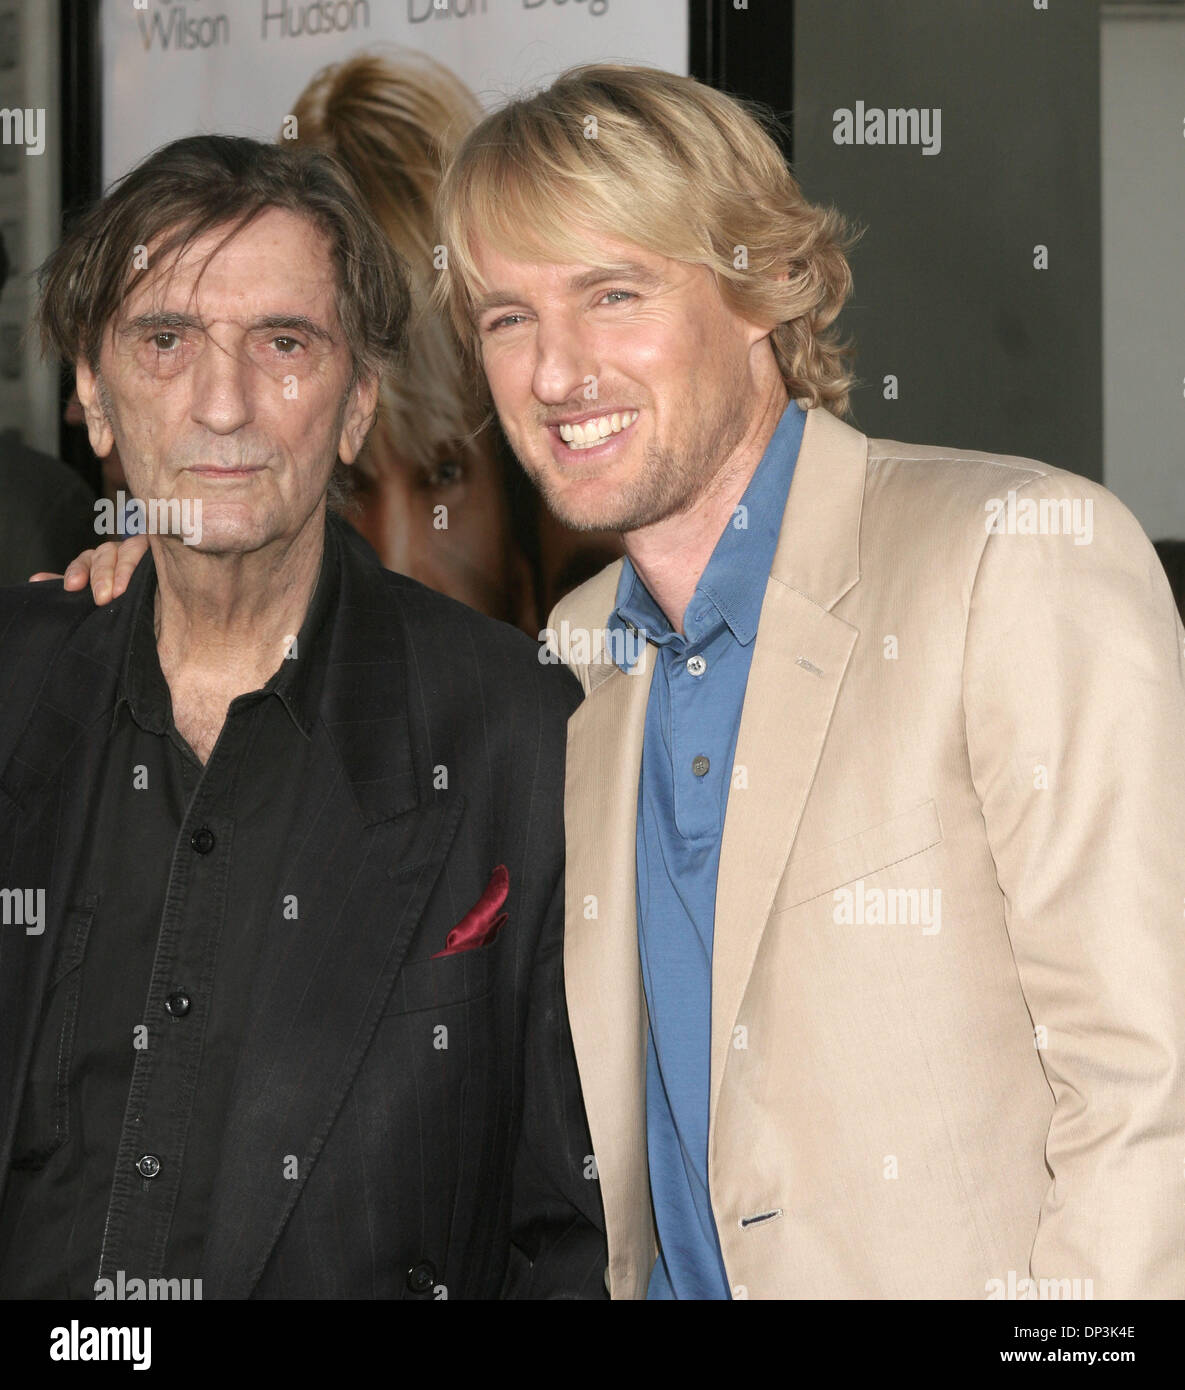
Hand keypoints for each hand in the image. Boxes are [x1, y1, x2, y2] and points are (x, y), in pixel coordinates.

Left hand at [29, 533, 150, 603]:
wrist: (162, 607)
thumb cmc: (124, 598)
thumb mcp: (95, 592)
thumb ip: (70, 584)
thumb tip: (34, 580)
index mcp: (100, 562)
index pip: (85, 561)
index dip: (77, 571)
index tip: (72, 587)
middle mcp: (119, 553)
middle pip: (105, 555)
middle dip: (101, 576)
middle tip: (101, 599)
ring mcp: (141, 551)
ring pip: (128, 551)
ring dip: (122, 571)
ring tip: (120, 593)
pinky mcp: (161, 553)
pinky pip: (151, 550)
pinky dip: (144, 561)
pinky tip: (148, 571)